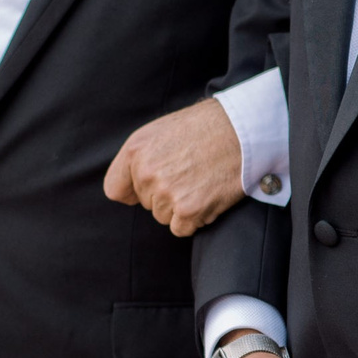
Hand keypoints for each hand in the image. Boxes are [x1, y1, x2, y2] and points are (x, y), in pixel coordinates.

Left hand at [103, 97, 245, 236]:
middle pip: (146, 204)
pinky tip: (208, 195)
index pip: (115, 189)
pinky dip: (196, 218)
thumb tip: (125, 194)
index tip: (152, 185)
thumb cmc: (205, 128)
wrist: (242, 130)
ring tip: (201, 181)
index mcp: (135, 151)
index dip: (134, 190)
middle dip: (165, 194)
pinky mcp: (189, 209)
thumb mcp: (159, 131)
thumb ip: (138, 159)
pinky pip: (181, 228)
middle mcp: (146, 173)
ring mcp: (167, 193)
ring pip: (163, 217)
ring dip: (181, 207)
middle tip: (190, 172)